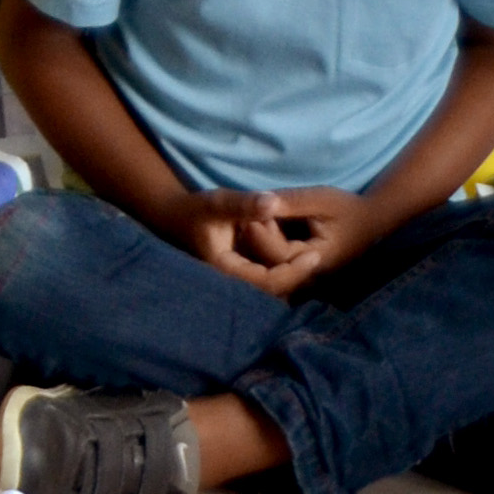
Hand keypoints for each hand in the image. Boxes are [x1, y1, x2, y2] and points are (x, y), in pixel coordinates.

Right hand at [170, 189, 318, 289]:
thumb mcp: (218, 202)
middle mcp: (233, 285)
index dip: (294, 271)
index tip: (315, 255)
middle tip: (320, 256)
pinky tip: (299, 256)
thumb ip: (245, 204)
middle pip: (275, 292)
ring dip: (293, 275)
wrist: (173, 218)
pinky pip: (268, 281)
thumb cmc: (194, 209)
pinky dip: (284, 271)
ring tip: (313, 256)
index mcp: (227, 272)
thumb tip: (274, 202)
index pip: (269, 283)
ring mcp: (238, 283)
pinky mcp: (243, 276)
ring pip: (273, 289)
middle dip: (298, 276)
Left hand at [239, 188, 382, 292]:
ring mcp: (307, 280)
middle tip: (245, 217)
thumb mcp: (320, 199)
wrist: (370, 222)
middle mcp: (310, 278)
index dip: (259, 234)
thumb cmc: (347, 208)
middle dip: (256, 243)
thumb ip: (291, 203)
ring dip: (259, 250)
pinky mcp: (304, 275)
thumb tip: (261, 201)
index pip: (277, 255)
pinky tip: (263, 232)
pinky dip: (268, 253)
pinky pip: (279, 270)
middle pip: (271, 268)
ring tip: (251, 223)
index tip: (246, 212)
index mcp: (315, 262)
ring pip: (273, 272)